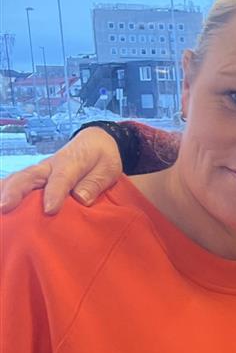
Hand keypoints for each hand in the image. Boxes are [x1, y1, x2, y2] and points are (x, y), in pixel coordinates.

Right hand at [0, 130, 122, 214]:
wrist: (95, 142)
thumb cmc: (102, 158)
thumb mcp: (108, 169)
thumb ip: (94, 183)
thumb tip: (81, 198)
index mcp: (71, 162)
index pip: (61, 178)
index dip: (54, 193)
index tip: (50, 209)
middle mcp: (50, 166)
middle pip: (30, 176)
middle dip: (16, 191)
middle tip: (5, 206)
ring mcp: (40, 171)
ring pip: (19, 178)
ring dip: (5, 191)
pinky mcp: (35, 177)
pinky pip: (18, 182)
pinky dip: (5, 189)